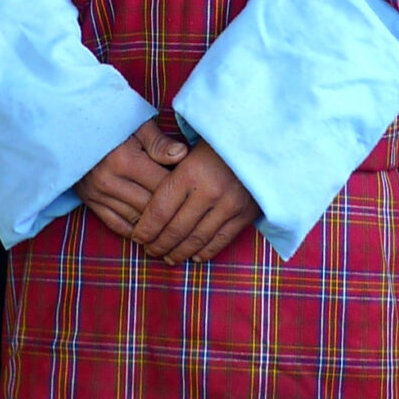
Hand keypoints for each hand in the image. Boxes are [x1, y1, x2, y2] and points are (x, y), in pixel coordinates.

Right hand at [75, 119, 185, 239]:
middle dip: (174, 211)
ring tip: (177, 228)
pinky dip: (136, 232)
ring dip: (157, 227)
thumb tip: (183, 155)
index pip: (163, 185)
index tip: (197, 191)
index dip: (183, 190)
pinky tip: (152, 234)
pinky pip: (117, 226)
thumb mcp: (136, 126)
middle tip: (192, 213)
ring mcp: (99, 195)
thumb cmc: (112, 125)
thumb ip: (159, 142)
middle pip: (152, 206)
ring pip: (137, 220)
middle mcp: (111, 181)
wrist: (71, 130)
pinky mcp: (91, 203)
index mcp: (125, 161)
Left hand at [128, 140, 259, 264]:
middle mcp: (209, 191)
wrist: (261, 140)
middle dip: (159, 245)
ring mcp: (229, 205)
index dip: (145, 229)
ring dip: (179, 253)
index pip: (159, 211)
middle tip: (150, 251)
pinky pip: (221, 240)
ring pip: (197, 239)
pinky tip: (195, 257)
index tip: (137, 238)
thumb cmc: (219, 140)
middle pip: (175, 229)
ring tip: (168, 258)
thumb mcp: (189, 147)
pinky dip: (206, 252)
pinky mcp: (246, 214)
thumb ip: (169, 172)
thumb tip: (147, 200)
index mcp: (190, 172)